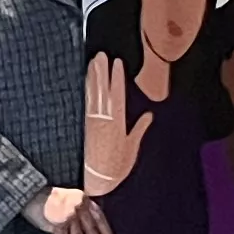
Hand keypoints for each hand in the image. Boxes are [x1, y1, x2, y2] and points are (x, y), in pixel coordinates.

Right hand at [28, 184, 114, 233]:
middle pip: (90, 227)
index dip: (105, 229)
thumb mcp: (68, 198)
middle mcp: (78, 205)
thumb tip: (83, 229)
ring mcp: (69, 214)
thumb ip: (77, 210)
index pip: (98, 215)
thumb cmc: (47, 196)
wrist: (30, 192)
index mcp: (82, 198)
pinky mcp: (57, 221)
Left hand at [81, 55, 147, 195]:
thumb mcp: (132, 147)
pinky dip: (86, 90)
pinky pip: (86, 102)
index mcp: (118, 123)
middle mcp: (104, 119)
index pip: (118, 95)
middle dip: (102, 72)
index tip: (117, 62)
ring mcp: (93, 120)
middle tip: (101, 54)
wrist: (97, 179)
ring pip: (93, 94)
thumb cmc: (117, 165)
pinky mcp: (85, 124)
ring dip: (93, 77)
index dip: (117, 77)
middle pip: (103, 91)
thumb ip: (139, 129)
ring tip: (93, 61)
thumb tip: (148, 114)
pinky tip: (86, 80)